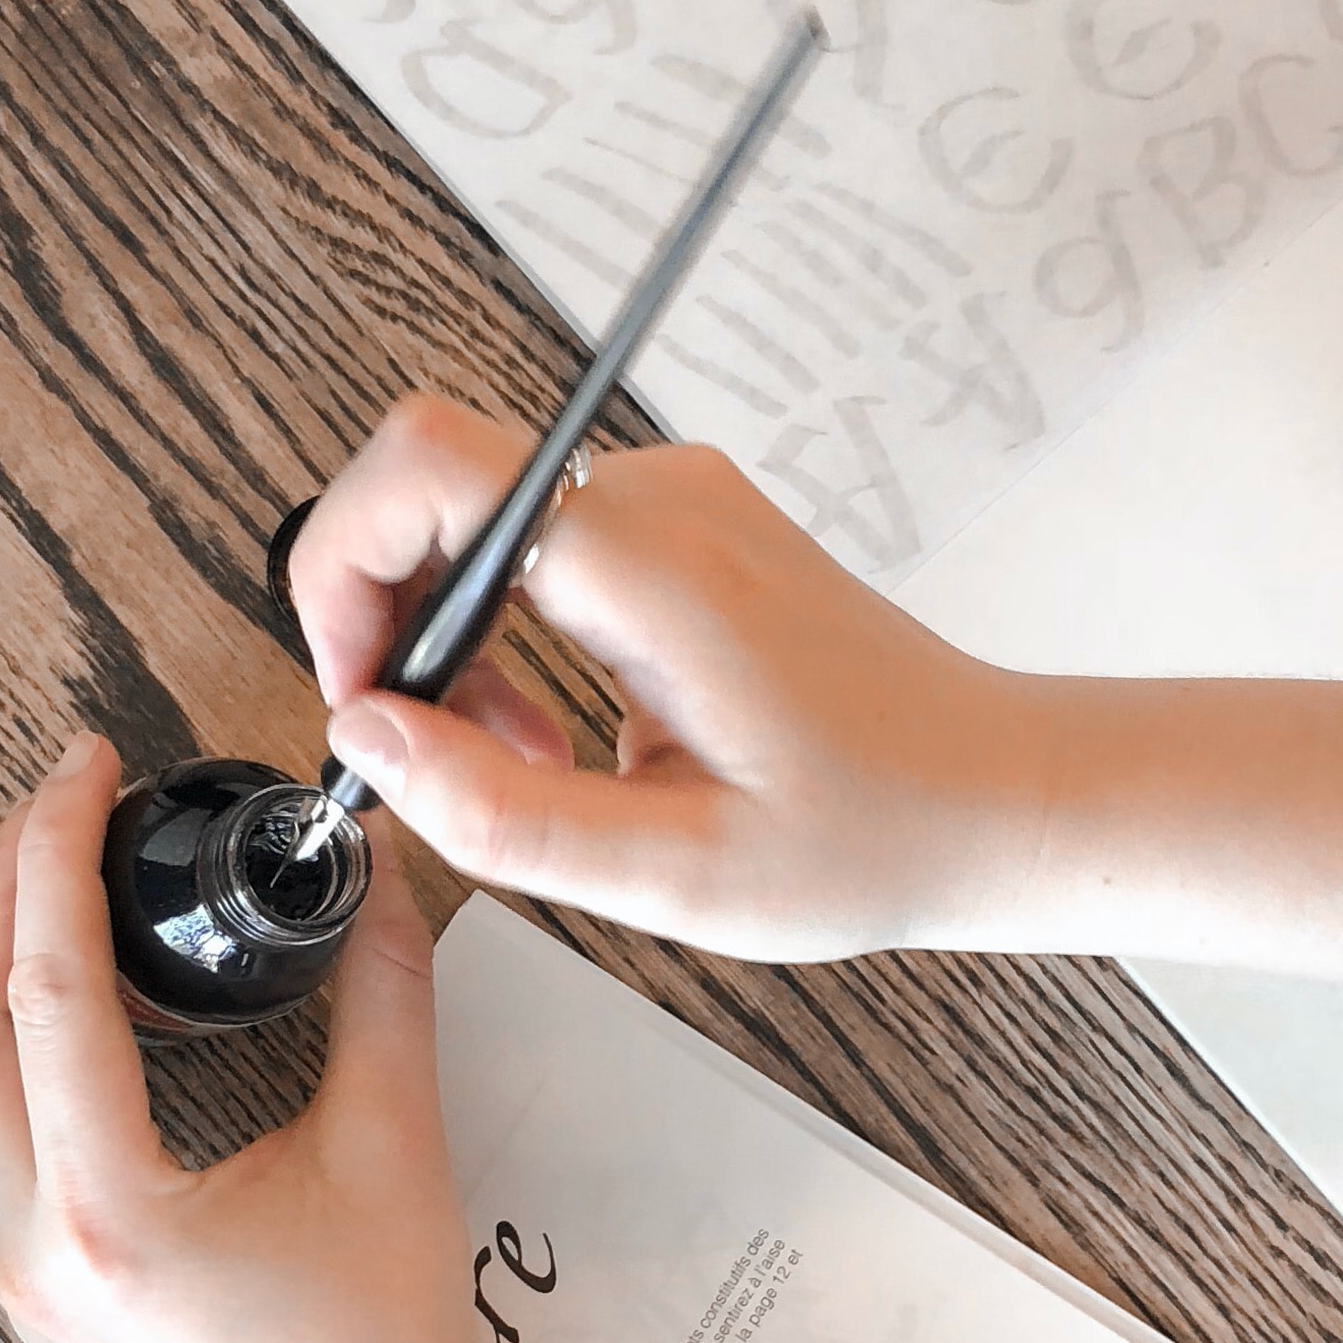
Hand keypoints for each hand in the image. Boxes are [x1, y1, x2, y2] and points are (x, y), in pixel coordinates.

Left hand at [0, 733, 508, 1342]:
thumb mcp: (393, 1148)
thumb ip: (379, 989)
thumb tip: (371, 867)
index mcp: (108, 1216)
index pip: (46, 990)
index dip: (57, 853)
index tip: (87, 768)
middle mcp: (31, 1252)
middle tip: (58, 801)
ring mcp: (16, 1279)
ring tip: (54, 874)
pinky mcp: (33, 1288)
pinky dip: (3, 1040)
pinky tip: (68, 990)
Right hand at [288, 394, 1042, 962]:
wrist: (998, 796)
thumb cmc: (870, 836)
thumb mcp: (671, 874)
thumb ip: (501, 812)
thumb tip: (368, 739)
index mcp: (653, 570)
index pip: (428, 468)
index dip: (345, 566)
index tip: (361, 691)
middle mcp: (660, 502)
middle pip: (433, 481)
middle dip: (391, 619)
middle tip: (435, 749)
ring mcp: (677, 503)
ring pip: (478, 520)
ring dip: (456, 643)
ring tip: (521, 760)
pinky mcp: (686, 530)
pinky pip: (540, 549)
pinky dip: (511, 636)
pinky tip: (560, 735)